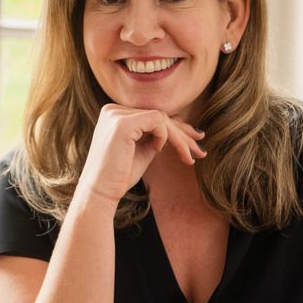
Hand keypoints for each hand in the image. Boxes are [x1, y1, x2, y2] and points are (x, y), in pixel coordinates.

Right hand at [76, 104, 206, 207]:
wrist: (100, 192)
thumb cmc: (120, 175)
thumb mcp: (142, 150)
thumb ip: (156, 135)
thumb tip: (180, 126)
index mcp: (115, 114)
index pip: (152, 116)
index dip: (177, 128)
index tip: (195, 142)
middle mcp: (113, 110)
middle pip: (159, 116)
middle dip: (183, 134)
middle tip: (201, 152)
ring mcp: (116, 114)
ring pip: (161, 118)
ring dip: (179, 139)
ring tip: (189, 157)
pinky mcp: (122, 123)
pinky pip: (157, 121)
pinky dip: (164, 136)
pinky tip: (157, 150)